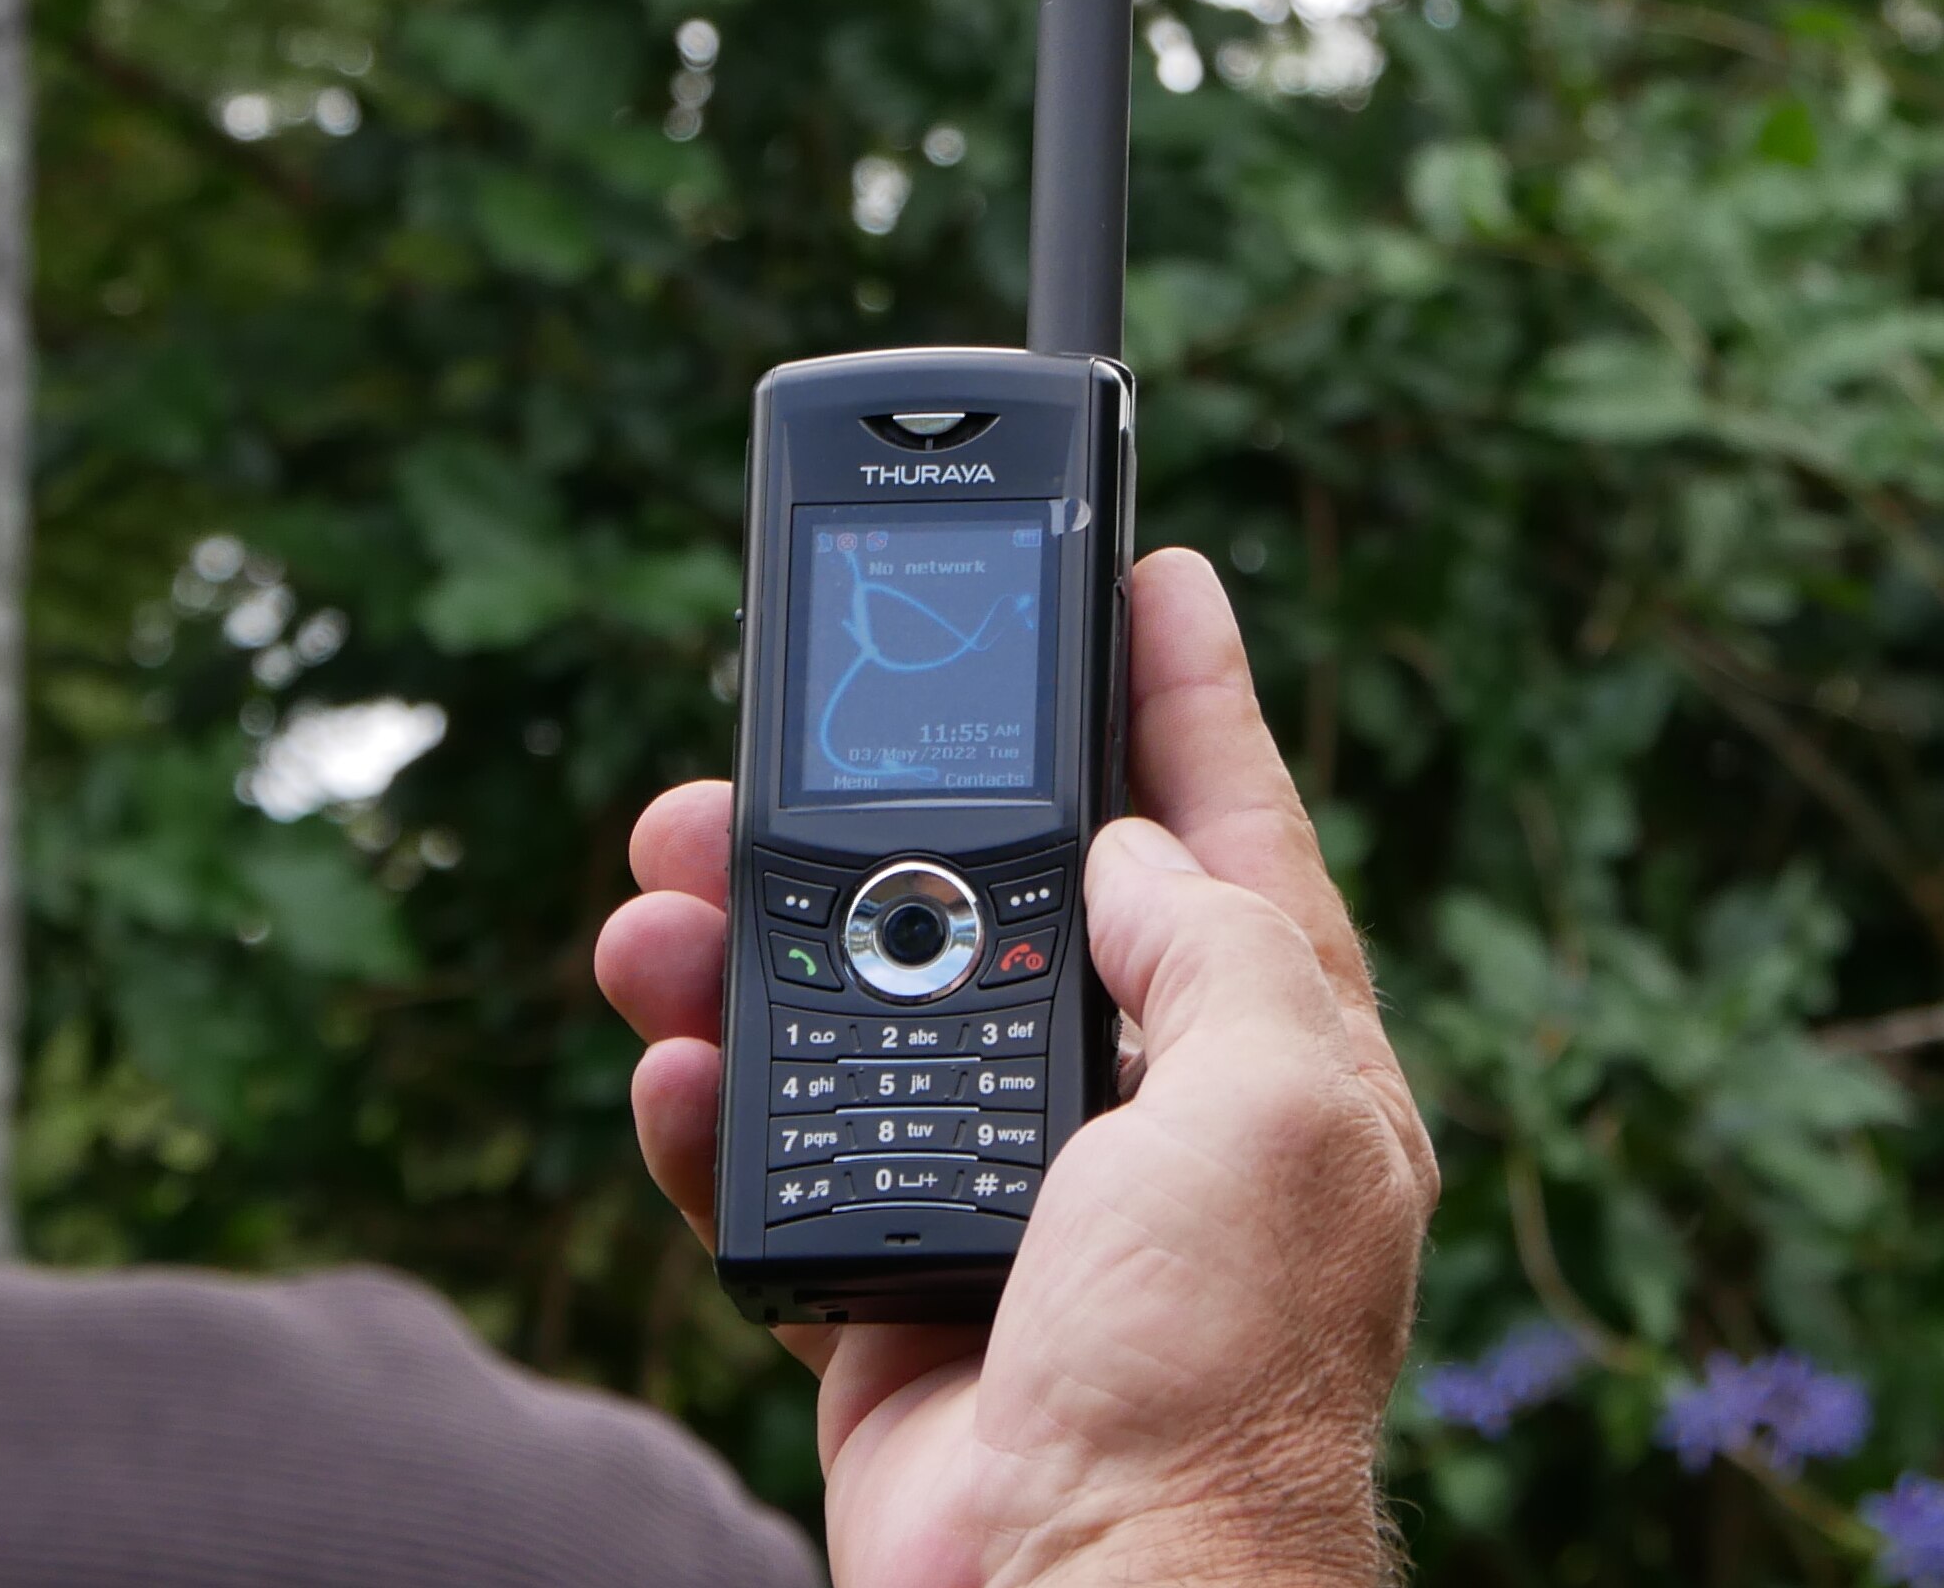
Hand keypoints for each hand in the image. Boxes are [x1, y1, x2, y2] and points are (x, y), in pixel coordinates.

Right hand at [596, 547, 1434, 1585]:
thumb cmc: (1214, 1377)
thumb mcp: (1277, 1109)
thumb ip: (1214, 946)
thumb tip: (1125, 858)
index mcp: (1272, 1065)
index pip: (1231, 833)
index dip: (1189, 694)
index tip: (1150, 565)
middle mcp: (1142, 1117)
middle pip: (1003, 897)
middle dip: (881, 805)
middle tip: (777, 728)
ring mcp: (1010, 1198)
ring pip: (861, 1004)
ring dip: (753, 933)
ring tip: (666, 885)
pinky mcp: (886, 1281)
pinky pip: (773, 1147)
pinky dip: (707, 1095)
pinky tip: (671, 1051)